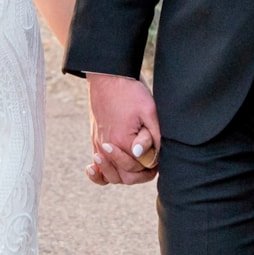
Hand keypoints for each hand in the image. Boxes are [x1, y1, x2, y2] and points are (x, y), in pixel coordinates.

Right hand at [85, 72, 161, 186]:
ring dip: (122, 176)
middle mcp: (107, 147)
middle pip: (125, 178)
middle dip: (140, 175)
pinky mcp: (95, 139)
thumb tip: (148, 158)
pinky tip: (103, 172)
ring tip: (133, 168)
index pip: (140, 169)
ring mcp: (99, 144)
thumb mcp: (149, 111)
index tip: (158, 154)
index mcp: (123, 142)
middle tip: (150, 163)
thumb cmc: (130, 91)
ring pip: (110, 176)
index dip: (152, 166)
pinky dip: (99, 174)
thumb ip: (152, 137)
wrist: (108, 76)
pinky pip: (96, 166)